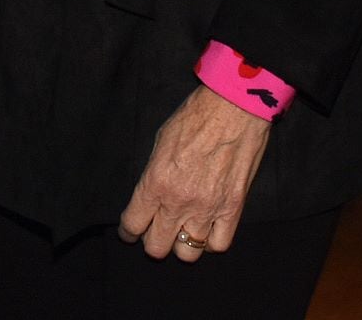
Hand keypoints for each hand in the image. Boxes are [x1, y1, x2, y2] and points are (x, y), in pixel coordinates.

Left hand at [116, 85, 271, 261]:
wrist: (234, 107)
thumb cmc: (196, 116)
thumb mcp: (160, 141)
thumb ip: (153, 174)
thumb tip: (150, 195)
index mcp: (156, 182)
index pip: (133, 224)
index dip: (128, 232)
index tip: (130, 232)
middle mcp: (179, 201)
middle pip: (157, 247)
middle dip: (152, 241)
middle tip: (156, 230)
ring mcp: (207, 208)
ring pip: (187, 253)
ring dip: (182, 244)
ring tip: (183, 230)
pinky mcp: (233, 209)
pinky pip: (218, 244)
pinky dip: (211, 241)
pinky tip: (207, 228)